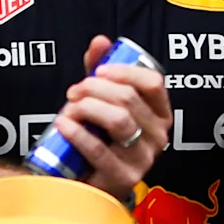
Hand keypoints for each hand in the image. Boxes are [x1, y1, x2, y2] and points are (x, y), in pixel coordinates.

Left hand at [55, 34, 171, 190]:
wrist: (93, 182)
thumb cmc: (101, 139)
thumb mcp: (104, 103)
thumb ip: (102, 72)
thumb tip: (101, 41)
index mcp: (160, 113)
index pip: (153, 83)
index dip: (124, 71)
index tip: (98, 71)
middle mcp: (158, 136)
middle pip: (129, 99)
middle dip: (95, 88)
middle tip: (74, 91)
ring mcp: (144, 158)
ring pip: (118, 120)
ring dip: (88, 108)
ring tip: (70, 108)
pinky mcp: (124, 178)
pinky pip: (100, 150)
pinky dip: (77, 133)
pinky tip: (63, 124)